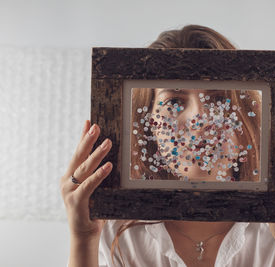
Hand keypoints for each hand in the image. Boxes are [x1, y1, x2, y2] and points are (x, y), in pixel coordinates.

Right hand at [59, 120, 112, 239]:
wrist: (85, 234)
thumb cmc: (93, 210)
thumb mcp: (96, 189)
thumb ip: (98, 175)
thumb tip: (114, 159)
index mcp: (71, 176)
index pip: (78, 153)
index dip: (83, 137)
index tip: (88, 122)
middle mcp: (67, 181)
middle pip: (79, 156)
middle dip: (88, 140)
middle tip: (96, 126)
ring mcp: (69, 191)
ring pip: (84, 168)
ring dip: (96, 154)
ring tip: (107, 142)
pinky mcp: (76, 201)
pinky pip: (89, 185)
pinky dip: (99, 174)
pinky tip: (108, 166)